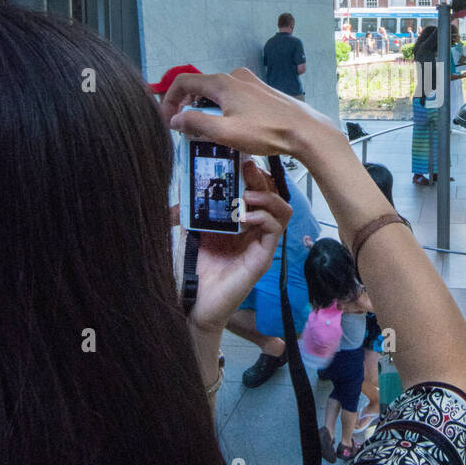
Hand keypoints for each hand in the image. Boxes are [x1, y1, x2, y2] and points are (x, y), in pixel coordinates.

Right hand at [160, 67, 340, 162]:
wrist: (306, 131)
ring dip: (206, 110)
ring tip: (207, 133)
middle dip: (187, 107)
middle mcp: (235, 77)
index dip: (169, 99)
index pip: (183, 82)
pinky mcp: (262, 93)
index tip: (167, 121)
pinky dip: (224, 109)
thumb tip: (175, 120)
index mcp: (222, 83)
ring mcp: (250, 83)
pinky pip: (234, 97)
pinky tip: (231, 129)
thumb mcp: (225, 132)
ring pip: (218, 93)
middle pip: (200, 87)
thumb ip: (196, 124)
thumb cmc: (266, 132)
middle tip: (185, 130)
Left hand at [181, 159, 291, 333]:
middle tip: (247, 169)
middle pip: (274, 196)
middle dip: (263, 179)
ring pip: (283, 211)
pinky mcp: (263, 258)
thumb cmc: (195, 270)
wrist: (194, 303)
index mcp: (242, 222)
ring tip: (248, 195)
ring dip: (268, 197)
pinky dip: (264, 217)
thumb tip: (182, 193)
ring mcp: (261, 244)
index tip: (241, 161)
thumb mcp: (192, 232)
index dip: (254, 175)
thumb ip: (192, 214)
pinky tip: (246, 217)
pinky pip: (275, 231)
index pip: (258, 191)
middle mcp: (256, 231)